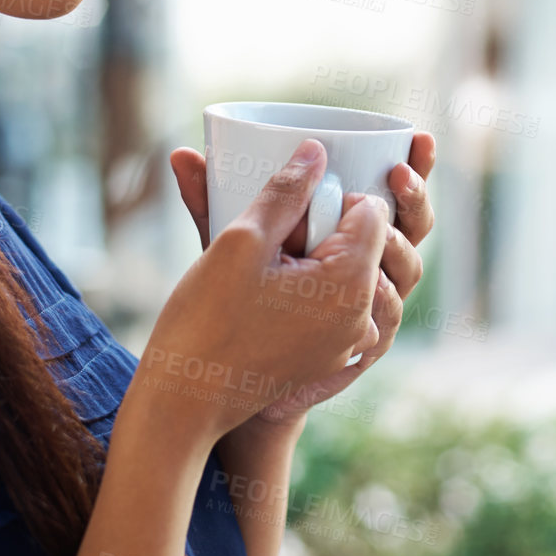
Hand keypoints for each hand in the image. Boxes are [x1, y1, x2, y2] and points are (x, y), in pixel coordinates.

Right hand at [169, 132, 435, 427]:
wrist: (182, 404)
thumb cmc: (205, 321)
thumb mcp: (239, 242)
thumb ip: (285, 191)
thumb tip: (317, 151)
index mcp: (351, 285)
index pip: (373, 212)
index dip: (334, 198)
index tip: (291, 210)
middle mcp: (363, 318)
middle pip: (368, 243)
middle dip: (329, 227)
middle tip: (276, 237)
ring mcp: (348, 345)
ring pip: (352, 275)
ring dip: (320, 258)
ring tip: (270, 267)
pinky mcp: (329, 360)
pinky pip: (338, 308)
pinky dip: (313, 290)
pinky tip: (268, 296)